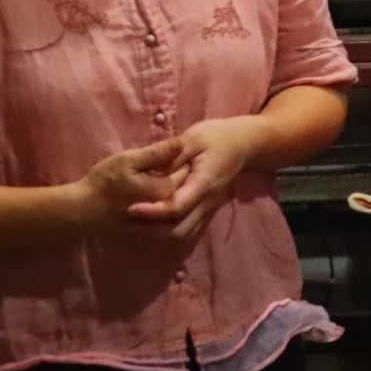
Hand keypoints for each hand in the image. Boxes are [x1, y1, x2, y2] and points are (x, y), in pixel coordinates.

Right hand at [69, 138, 182, 232]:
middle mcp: (166, 208)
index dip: (184, 157)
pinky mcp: (150, 228)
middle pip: (185, 188)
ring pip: (177, 203)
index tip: (178, 149)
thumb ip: (157, 152)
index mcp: (164, 189)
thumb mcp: (128, 160)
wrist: (84, 210)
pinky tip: (155, 195)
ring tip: (160, 177)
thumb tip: (182, 141)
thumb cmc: (104, 182)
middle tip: (170, 162)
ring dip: (177, 190)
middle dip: (183, 174)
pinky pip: (168, 217)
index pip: (186, 170)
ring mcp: (158, 221)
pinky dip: (169, 207)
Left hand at [129, 117, 261, 242]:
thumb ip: (172, 156)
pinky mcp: (207, 210)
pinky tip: (153, 223)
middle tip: (129, 221)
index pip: (176, 206)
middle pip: (179, 229)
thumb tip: (152, 172)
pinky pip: (189, 229)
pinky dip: (170, 230)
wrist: (241, 144)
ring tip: (137, 224)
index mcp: (203, 183)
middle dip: (153, 230)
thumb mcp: (192, 139)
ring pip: (184, 234)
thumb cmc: (215, 137)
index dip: (152, 211)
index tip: (131, 208)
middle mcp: (208, 201)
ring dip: (160, 233)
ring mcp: (209, 208)